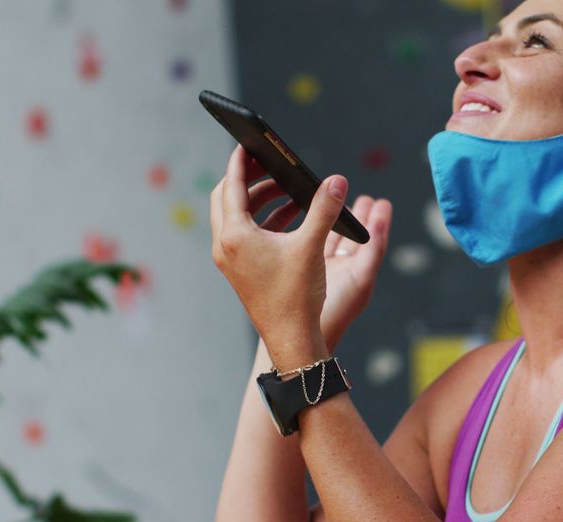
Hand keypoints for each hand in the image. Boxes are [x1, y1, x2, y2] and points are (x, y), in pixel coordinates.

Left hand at [210, 145, 390, 365]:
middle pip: (226, 198)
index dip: (239, 161)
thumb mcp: (312, 246)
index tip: (247, 141)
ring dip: (256, 199)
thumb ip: (324, 209)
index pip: (230, 185)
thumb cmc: (297, 295)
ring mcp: (230, 260)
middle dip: (247, 178)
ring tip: (285, 190)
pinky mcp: (239, 271)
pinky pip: (243, 234)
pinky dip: (260, 219)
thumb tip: (337, 180)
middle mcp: (226, 246)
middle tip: (268, 164)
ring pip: (234, 217)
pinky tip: (288, 218)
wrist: (291, 338)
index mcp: (236, 236)